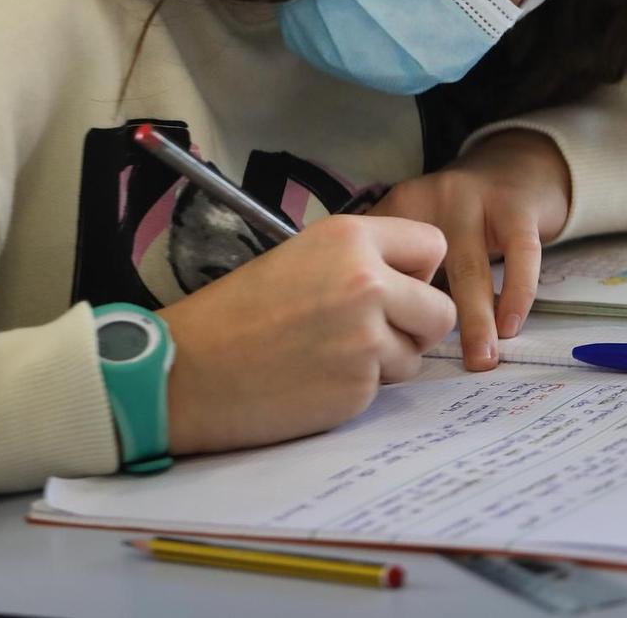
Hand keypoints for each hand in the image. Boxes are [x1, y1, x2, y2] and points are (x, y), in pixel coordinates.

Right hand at [157, 215, 454, 456]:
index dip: (417, 272)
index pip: (434, 245)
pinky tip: (315, 379)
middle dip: (416, 324)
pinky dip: (358, 388)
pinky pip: (385, 388)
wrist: (184, 371)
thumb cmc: (237, 313)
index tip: (392, 285)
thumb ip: (364, 260)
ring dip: (386, 360)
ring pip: (417, 353)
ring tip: (329, 354)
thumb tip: (420, 278)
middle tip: (373, 331)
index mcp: (352, 238)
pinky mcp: (358, 386)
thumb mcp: (302, 256)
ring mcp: (366, 338)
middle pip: (442, 308)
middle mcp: (368, 282)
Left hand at [370, 129, 571, 370]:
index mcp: (401, 207)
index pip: (383, 263)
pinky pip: (520, 254)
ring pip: (471, 268)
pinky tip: (512, 325)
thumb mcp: (419, 226)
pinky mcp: (518, 206)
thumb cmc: (460, 214)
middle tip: (422, 365)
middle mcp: (435, 198)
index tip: (382, 352)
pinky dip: (516, 292)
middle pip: (422, 269)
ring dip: (477, 320)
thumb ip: (401, 269)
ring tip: (482, 359)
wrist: (516, 164)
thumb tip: (386, 336)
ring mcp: (478, 200)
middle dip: (423, 322)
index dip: (383, 308)